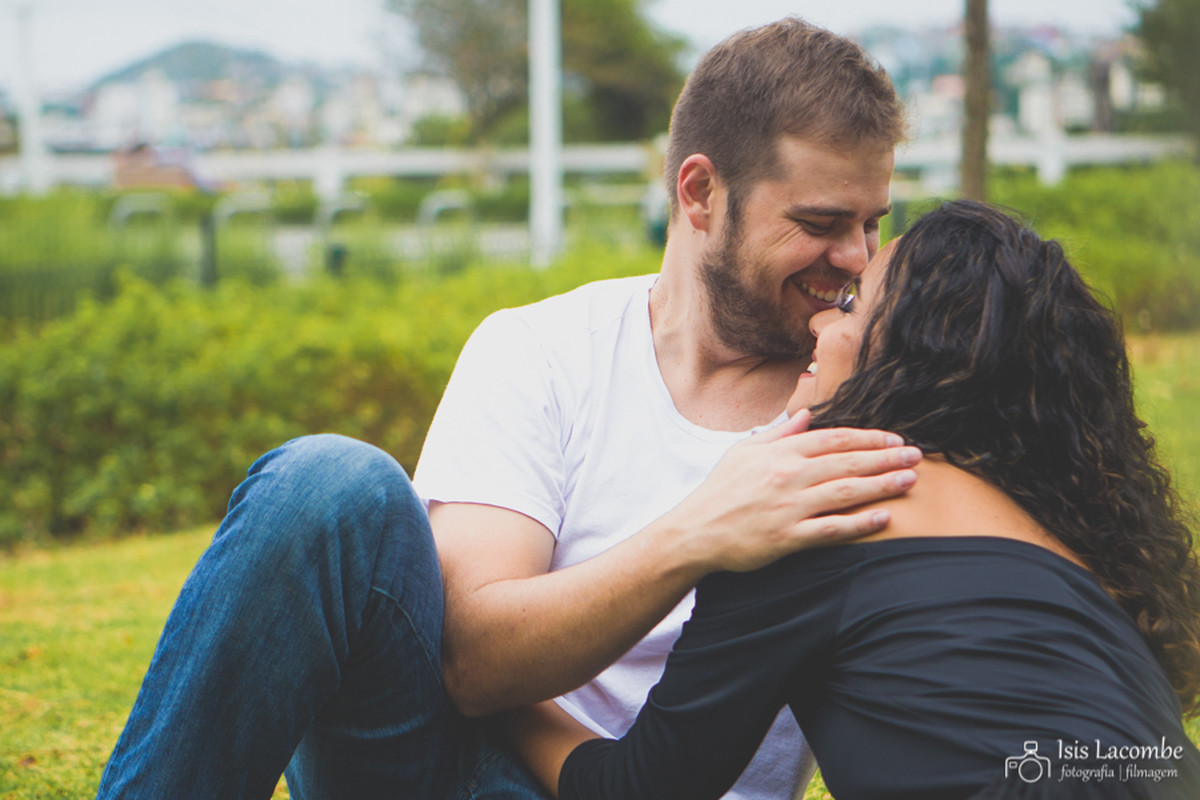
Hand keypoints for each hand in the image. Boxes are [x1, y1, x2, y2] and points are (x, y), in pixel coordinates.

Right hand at [659, 409, 920, 574]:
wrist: (695, 531)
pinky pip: (831, 529)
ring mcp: (789, 506)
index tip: (895, 440)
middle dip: (886, 458)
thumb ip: (778, 434)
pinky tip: (884, 518)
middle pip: (847, 462)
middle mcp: (788, 476)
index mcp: (780, 453)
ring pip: (846, 492)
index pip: (834, 439)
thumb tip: (804, 416)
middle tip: (916, 457)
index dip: (868, 438)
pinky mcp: (787, 537)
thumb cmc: (719, 491)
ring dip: (882, 485)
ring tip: (910, 481)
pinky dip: (860, 523)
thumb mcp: (743, 452)